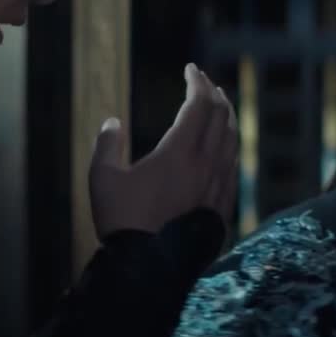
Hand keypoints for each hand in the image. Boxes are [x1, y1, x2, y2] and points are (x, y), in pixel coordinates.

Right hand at [88, 63, 239, 239]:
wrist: (146, 267)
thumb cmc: (121, 221)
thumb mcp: (102, 178)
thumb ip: (107, 145)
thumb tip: (112, 122)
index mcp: (179, 152)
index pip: (198, 105)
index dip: (197, 82)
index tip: (191, 68)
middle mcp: (205, 165)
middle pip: (221, 117)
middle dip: (214, 94)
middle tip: (205, 82)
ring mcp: (216, 186)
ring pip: (232, 141)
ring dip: (227, 118)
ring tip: (221, 107)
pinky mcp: (221, 207)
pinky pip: (233, 167)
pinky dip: (231, 147)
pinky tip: (226, 148)